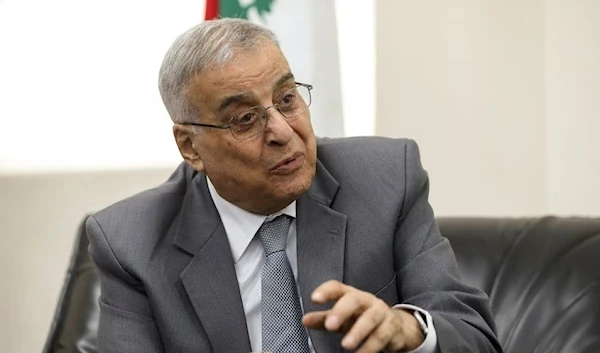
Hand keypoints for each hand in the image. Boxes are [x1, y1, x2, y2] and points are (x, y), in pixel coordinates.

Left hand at [302, 280, 424, 352]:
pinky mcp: (392, 326)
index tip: (314, 299)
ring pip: (370, 319)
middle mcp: (366, 300)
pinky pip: (382, 335)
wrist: (396, 326)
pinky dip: (370, 346)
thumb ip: (323, 319)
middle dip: (341, 311)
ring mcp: (381, 312)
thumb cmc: (362, 318)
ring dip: (358, 332)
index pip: (337, 288)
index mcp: (351, 295)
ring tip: (345, 346)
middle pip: (354, 300)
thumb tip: (305, 320)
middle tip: (330, 325)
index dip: (326, 291)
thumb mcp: (343, 318)